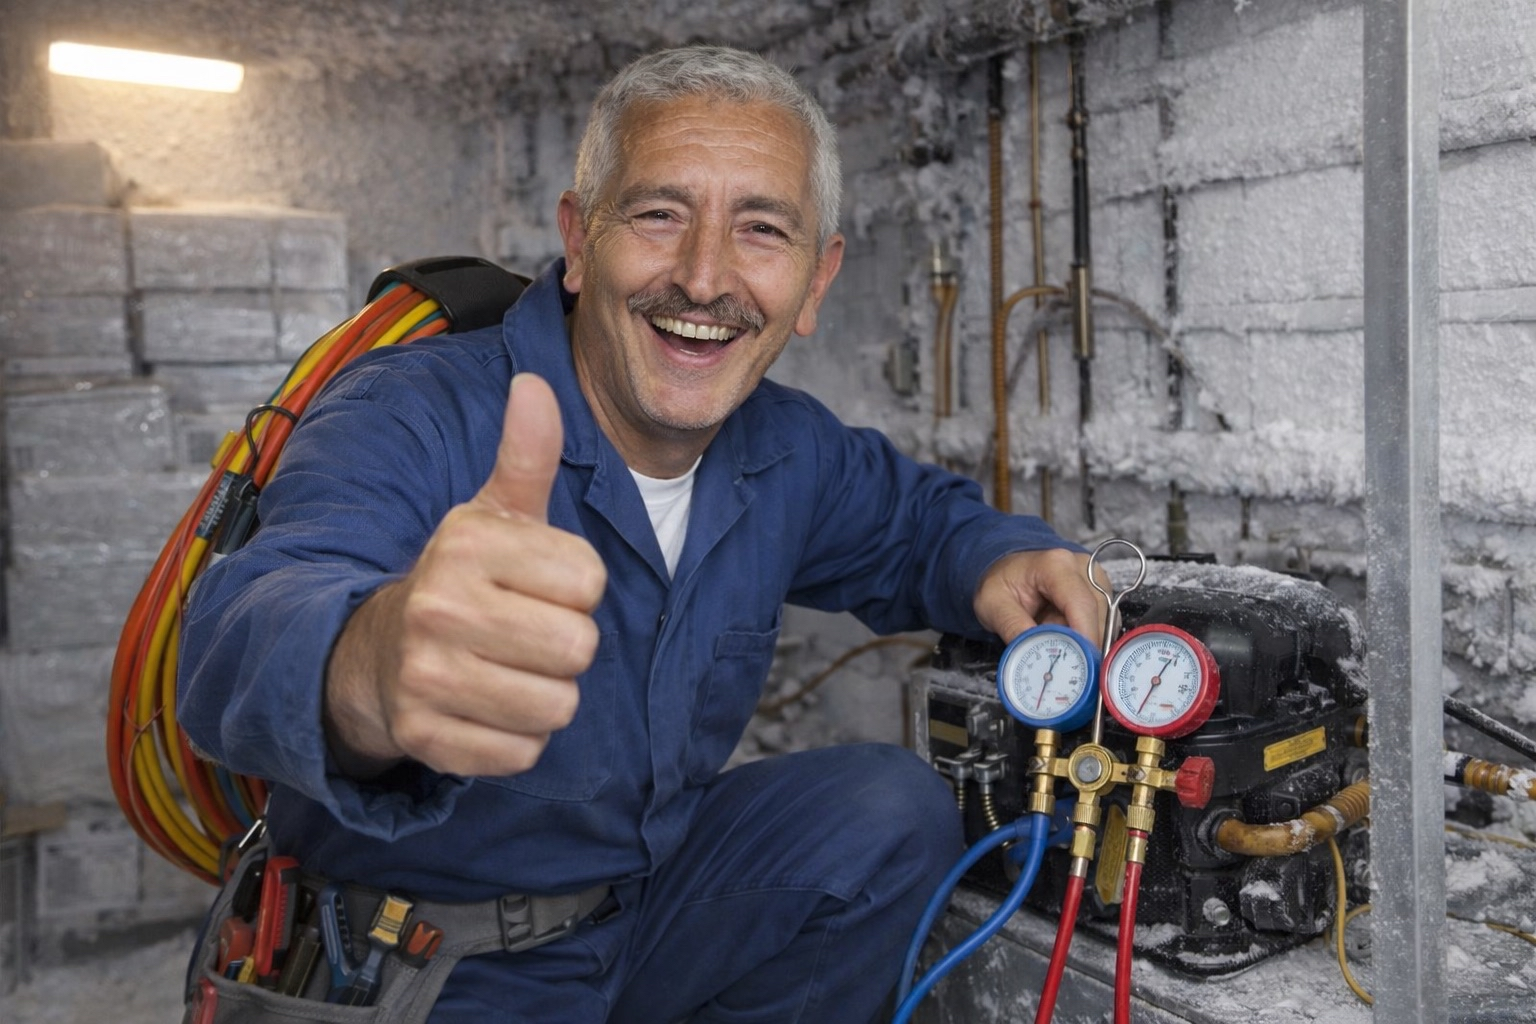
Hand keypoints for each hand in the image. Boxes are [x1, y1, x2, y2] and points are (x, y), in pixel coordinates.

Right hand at [324, 373, 606, 778]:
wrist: (375, 656)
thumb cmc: (460, 581)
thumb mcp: (493, 515)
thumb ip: (525, 456)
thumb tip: (535, 385)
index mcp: (466, 545)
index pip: (590, 582)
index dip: (577, 589)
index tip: (537, 585)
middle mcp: (440, 607)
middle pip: (580, 648)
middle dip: (565, 646)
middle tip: (523, 633)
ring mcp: (427, 678)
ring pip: (558, 706)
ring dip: (545, 696)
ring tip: (506, 670)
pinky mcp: (426, 740)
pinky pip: (524, 752)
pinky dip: (516, 739)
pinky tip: (485, 708)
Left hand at [972, 547, 1106, 646]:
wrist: (1006, 573)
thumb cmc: (1000, 584)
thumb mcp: (992, 606)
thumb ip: (1014, 628)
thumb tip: (1039, 655)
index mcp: (1056, 565)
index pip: (1081, 604)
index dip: (1085, 637)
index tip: (1082, 665)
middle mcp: (1083, 568)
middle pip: (1098, 616)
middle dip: (1080, 644)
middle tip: (1055, 659)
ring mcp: (1096, 580)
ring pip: (1104, 624)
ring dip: (1081, 641)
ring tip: (1050, 637)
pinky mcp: (1100, 594)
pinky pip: (1103, 625)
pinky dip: (1084, 637)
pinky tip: (1061, 634)